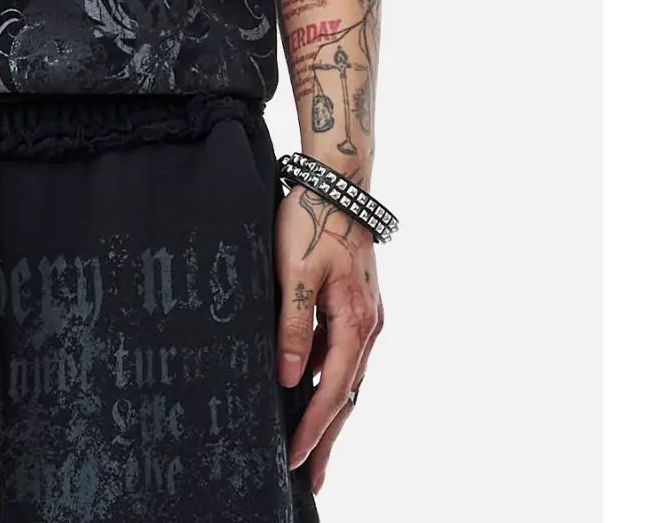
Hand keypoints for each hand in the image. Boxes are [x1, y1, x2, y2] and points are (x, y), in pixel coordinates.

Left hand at [275, 184, 383, 496]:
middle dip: (329, 438)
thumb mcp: (296, 272)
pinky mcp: (356, 305)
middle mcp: (369, 325)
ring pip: (348, 377)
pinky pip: (344, 355)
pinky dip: (331, 381)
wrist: (337, 180)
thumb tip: (290, 380)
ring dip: (331, 414)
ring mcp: (365, 315)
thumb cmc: (312, 219)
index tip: (296, 459)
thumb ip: (294, 326)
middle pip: (348, 395)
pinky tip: (314, 393)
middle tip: (313, 480)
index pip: (333, 390)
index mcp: (356, 322)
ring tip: (315, 450)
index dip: (314, 427)